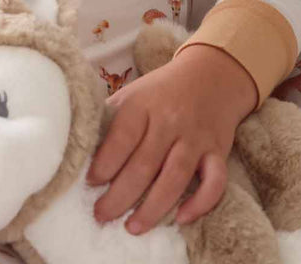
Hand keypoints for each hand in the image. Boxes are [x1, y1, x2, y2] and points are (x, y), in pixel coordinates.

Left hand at [85, 45, 256, 234]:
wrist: (210, 74)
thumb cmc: (161, 91)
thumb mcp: (133, 94)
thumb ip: (111, 120)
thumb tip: (83, 151)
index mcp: (142, 104)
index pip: (121, 137)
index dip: (104, 163)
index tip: (90, 184)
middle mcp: (169, 120)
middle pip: (144, 165)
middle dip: (120, 196)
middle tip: (102, 215)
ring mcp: (195, 137)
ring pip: (174, 177)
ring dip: (152, 207)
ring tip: (132, 227)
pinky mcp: (218, 150)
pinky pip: (214, 181)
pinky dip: (200, 203)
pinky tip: (181, 218)